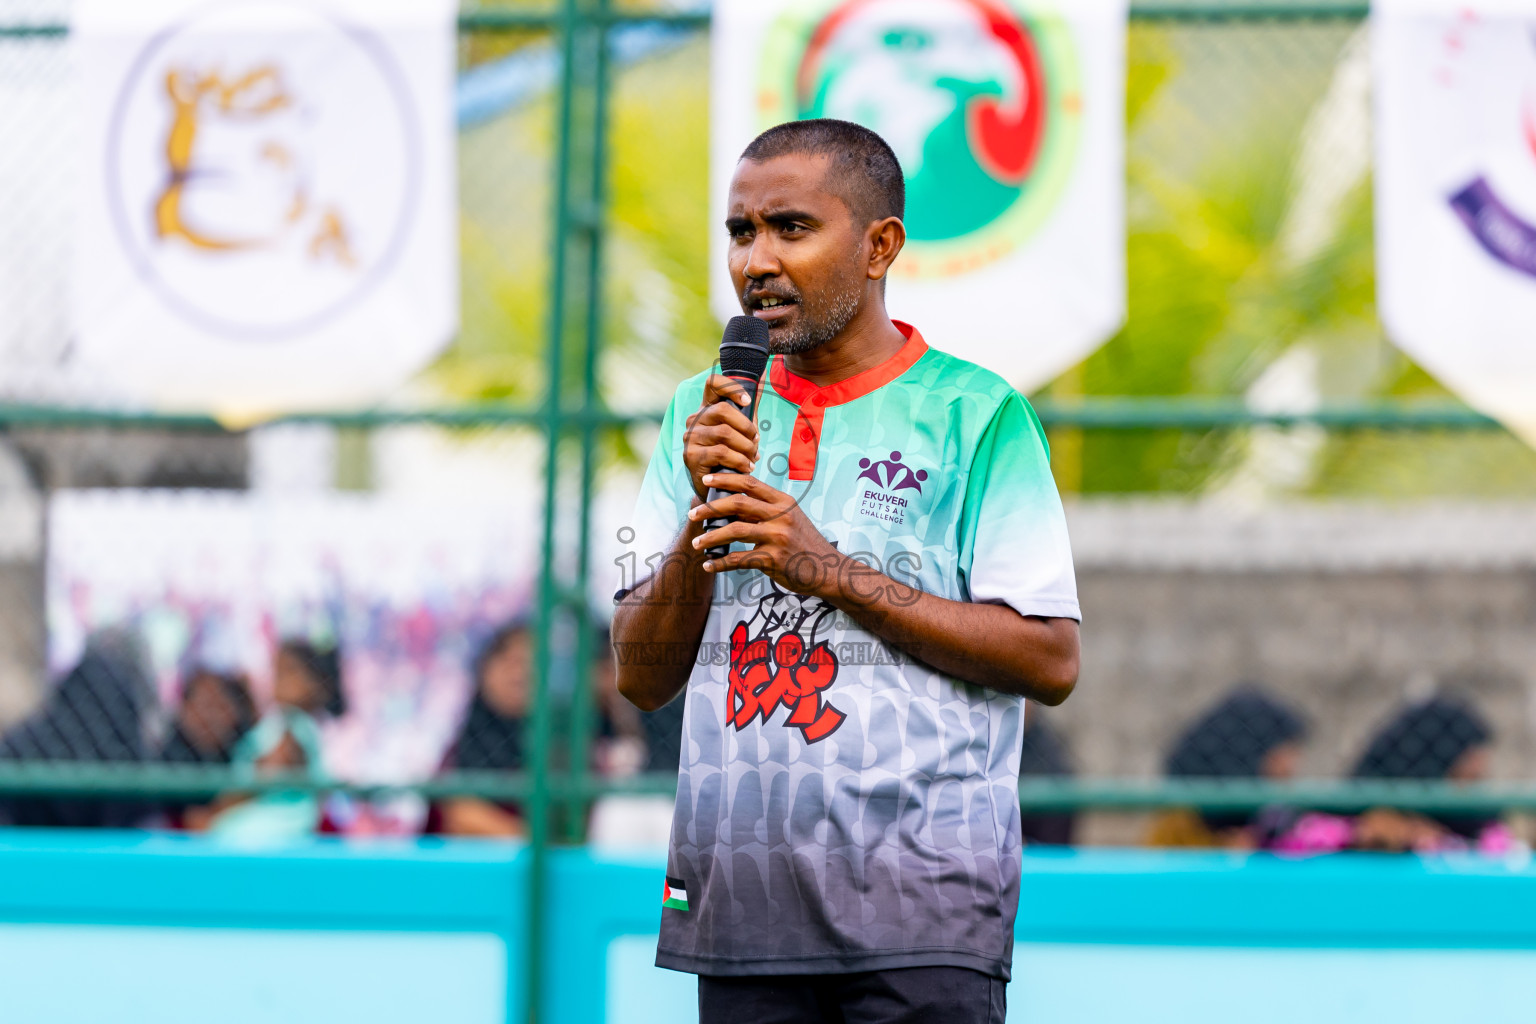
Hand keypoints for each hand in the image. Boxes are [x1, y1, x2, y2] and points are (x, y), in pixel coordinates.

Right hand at [682, 374, 758, 498]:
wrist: (715, 487)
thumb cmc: (730, 456)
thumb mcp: (740, 431)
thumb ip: (748, 409)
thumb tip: (762, 380)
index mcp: (707, 409)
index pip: (713, 384)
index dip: (731, 387)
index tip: (748, 401)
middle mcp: (694, 420)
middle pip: (723, 410)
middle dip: (747, 427)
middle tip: (756, 441)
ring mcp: (690, 438)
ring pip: (724, 433)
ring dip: (745, 447)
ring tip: (752, 458)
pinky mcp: (691, 456)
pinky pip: (721, 453)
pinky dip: (739, 461)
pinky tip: (746, 468)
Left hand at [688, 472, 839, 595]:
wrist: (827, 569)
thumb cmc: (805, 543)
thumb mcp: (791, 518)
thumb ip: (766, 510)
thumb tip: (731, 506)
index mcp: (783, 501)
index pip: (750, 482)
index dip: (725, 479)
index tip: (706, 480)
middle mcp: (781, 515)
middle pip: (738, 503)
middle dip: (710, 508)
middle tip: (693, 514)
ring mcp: (778, 537)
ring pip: (735, 530)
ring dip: (711, 537)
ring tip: (697, 543)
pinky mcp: (774, 559)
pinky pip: (739, 559)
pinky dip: (721, 563)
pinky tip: (709, 565)